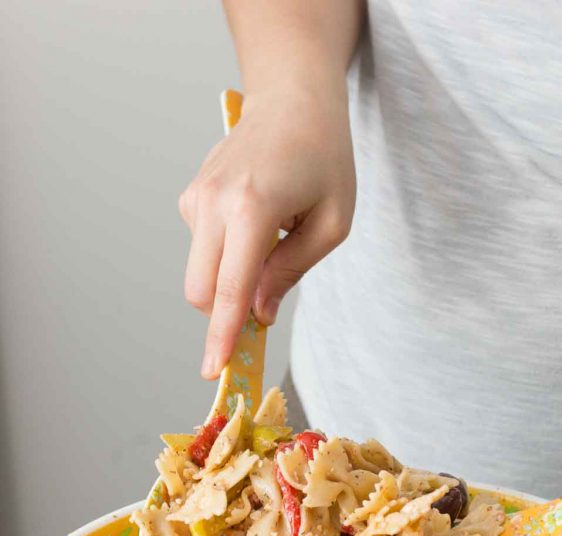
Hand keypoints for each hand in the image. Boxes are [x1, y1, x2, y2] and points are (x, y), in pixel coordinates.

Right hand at [179, 86, 354, 377]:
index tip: (213, 371)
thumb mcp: (331, 223)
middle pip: (201, 291)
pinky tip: (257, 222)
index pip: (229, 289)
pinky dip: (227, 255)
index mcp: (251, 208)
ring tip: (274, 240)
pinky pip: (204, 249)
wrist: (292, 99)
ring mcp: (197, 197)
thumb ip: (291, 272)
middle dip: (224, 313)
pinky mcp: (192, 197)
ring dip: (231, 279)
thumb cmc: (324, 158)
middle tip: (261, 315)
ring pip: (201, 273)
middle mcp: (213, 202)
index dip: (221, 336)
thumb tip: (259, 314)